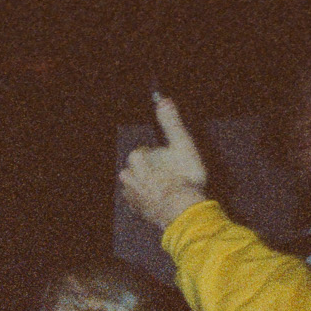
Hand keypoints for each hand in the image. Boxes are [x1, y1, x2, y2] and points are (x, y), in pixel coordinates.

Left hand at [120, 94, 210, 229]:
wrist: (182, 211)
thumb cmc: (184, 176)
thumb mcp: (182, 144)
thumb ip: (171, 123)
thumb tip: (163, 100)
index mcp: (136, 158)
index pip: (145, 151)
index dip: (161, 156)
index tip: (173, 163)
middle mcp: (127, 177)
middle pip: (140, 168)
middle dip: (153, 170)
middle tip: (173, 177)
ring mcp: (130, 195)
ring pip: (140, 184)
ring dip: (151, 185)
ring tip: (170, 189)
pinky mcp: (136, 210)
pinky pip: (142, 201)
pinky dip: (151, 200)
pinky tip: (165, 201)